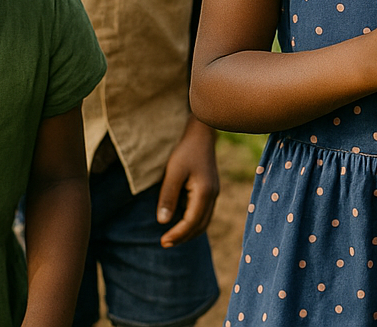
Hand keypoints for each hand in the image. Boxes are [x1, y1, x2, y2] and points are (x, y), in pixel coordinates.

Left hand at [156, 119, 218, 247]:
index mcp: (205, 192)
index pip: (192, 222)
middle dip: (183, 237)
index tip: (162, 241)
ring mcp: (214, 193)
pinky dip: (194, 223)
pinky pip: (204, 213)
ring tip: (172, 237)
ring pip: (204, 221)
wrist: (201, 133)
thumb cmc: (186, 151)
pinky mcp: (211, 190)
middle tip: (164, 243)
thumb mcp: (173, 172)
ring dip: (189, 232)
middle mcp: (213, 195)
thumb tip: (163, 222)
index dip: (178, 234)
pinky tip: (181, 222)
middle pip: (201, 226)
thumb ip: (168, 197)